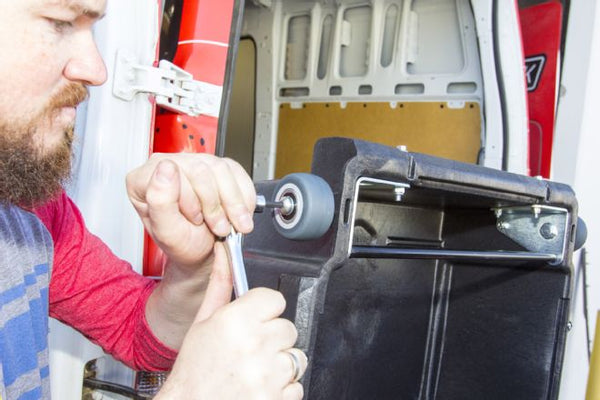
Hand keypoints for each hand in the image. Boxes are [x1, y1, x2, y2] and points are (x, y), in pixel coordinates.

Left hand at [126, 153, 255, 269]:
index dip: (190, 199)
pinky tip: (236, 213)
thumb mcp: (168, 232)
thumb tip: (164, 168)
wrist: (207, 254)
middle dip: (214, 204)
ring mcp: (194, 163)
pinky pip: (236, 172)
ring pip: (221, 169)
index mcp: (144, 179)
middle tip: (217, 226)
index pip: (173, 171)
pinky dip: (243, 198)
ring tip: (229, 223)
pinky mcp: (218, 167)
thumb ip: (159, 201)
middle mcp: (168, 167)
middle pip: (201, 169)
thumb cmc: (184, 245)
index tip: (195, 220)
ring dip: (232, 203)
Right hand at [155, 288, 308, 399]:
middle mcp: (255, 345)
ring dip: (280, 364)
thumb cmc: (193, 372)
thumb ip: (220, 286)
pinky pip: (296, 386)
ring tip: (254, 370)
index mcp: (236, 321)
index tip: (256, 319)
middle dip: (273, 338)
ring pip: (295, 357)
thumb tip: (223, 254)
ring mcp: (268, 374)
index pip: (275, 299)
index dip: (265, 310)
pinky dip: (282, 389)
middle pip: (288, 328)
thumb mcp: (202, 324)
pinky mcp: (277, 398)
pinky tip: (259, 387)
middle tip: (250, 350)